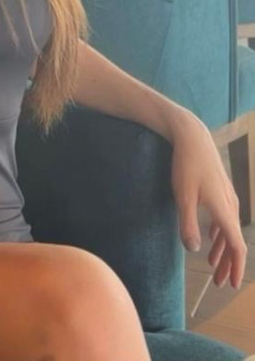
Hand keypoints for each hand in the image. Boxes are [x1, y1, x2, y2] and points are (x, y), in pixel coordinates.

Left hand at [169, 112, 246, 289]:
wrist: (192, 136)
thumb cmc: (186, 165)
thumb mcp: (183, 197)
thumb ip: (188, 224)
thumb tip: (194, 250)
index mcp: (224, 210)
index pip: (236, 246)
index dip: (236, 267)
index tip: (231, 284)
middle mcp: (230, 205)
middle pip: (234, 241)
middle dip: (228, 264)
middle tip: (219, 282)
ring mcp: (227, 196)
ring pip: (229, 229)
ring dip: (222, 249)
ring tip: (212, 265)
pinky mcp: (220, 188)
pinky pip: (224, 218)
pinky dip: (220, 233)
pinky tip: (211, 238)